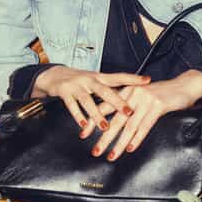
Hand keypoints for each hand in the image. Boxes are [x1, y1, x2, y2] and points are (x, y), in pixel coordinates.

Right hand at [32, 66, 150, 136]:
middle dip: (117, 102)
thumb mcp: (96, 81)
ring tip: (105, 127)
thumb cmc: (81, 81)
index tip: (147, 81)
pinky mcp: (65, 92)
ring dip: (97, 114)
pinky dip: (78, 116)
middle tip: (129, 112)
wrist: (54, 75)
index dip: (133, 79)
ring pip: (88, 100)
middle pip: (105, 91)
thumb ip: (111, 88)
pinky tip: (84, 125)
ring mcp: (77, 86)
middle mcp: (90, 80)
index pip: (119, 77)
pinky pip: (72, 105)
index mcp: (100, 77)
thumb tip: (133, 94)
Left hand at [93, 70, 201, 160]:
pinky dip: (137, 139)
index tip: (83, 134)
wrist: (184, 85)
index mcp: (127, 90)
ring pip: (129, 126)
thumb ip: (129, 105)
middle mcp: (133, 94)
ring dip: (119, 143)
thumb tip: (114, 121)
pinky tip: (130, 148)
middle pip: (115, 120)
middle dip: (104, 138)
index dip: (93, 121)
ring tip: (111, 155)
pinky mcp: (158, 105)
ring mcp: (145, 99)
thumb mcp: (142, 95)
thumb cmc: (163, 93)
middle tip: (95, 151)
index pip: (105, 107)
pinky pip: (145, 126)